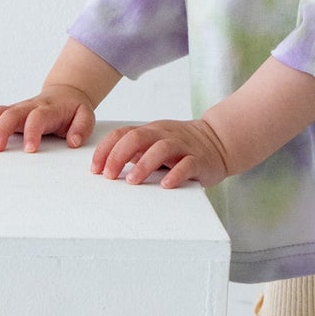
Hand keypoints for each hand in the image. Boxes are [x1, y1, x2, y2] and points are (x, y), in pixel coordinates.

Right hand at [0, 86, 95, 152]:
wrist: (65, 93)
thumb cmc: (73, 109)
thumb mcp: (85, 116)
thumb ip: (81, 128)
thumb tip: (72, 141)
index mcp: (48, 109)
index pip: (38, 117)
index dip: (33, 131)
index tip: (30, 150)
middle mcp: (29, 107)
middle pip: (11, 114)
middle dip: (0, 130)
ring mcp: (16, 109)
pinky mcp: (7, 112)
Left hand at [90, 116, 229, 188]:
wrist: (219, 141)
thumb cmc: (181, 147)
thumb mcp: (155, 144)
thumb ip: (134, 151)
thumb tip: (107, 165)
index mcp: (151, 131)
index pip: (123, 134)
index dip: (106, 150)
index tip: (96, 169)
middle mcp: (165, 135)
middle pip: (137, 137)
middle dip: (118, 156)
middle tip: (109, 176)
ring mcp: (183, 146)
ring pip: (161, 148)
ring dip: (143, 165)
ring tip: (132, 181)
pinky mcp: (199, 160)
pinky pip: (187, 164)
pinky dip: (175, 174)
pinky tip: (166, 184)